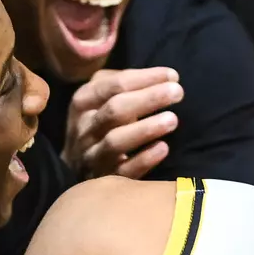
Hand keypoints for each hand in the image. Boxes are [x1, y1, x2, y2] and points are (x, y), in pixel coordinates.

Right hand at [65, 67, 182, 178]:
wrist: (76, 164)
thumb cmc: (100, 122)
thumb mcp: (100, 97)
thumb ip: (123, 83)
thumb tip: (164, 77)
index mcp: (83, 102)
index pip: (113, 85)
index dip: (144, 78)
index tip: (173, 76)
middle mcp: (84, 128)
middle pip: (115, 110)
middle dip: (148, 99)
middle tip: (177, 92)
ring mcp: (91, 155)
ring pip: (116, 141)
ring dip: (145, 129)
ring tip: (172, 119)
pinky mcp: (103, 179)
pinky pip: (123, 171)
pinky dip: (143, 160)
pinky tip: (163, 148)